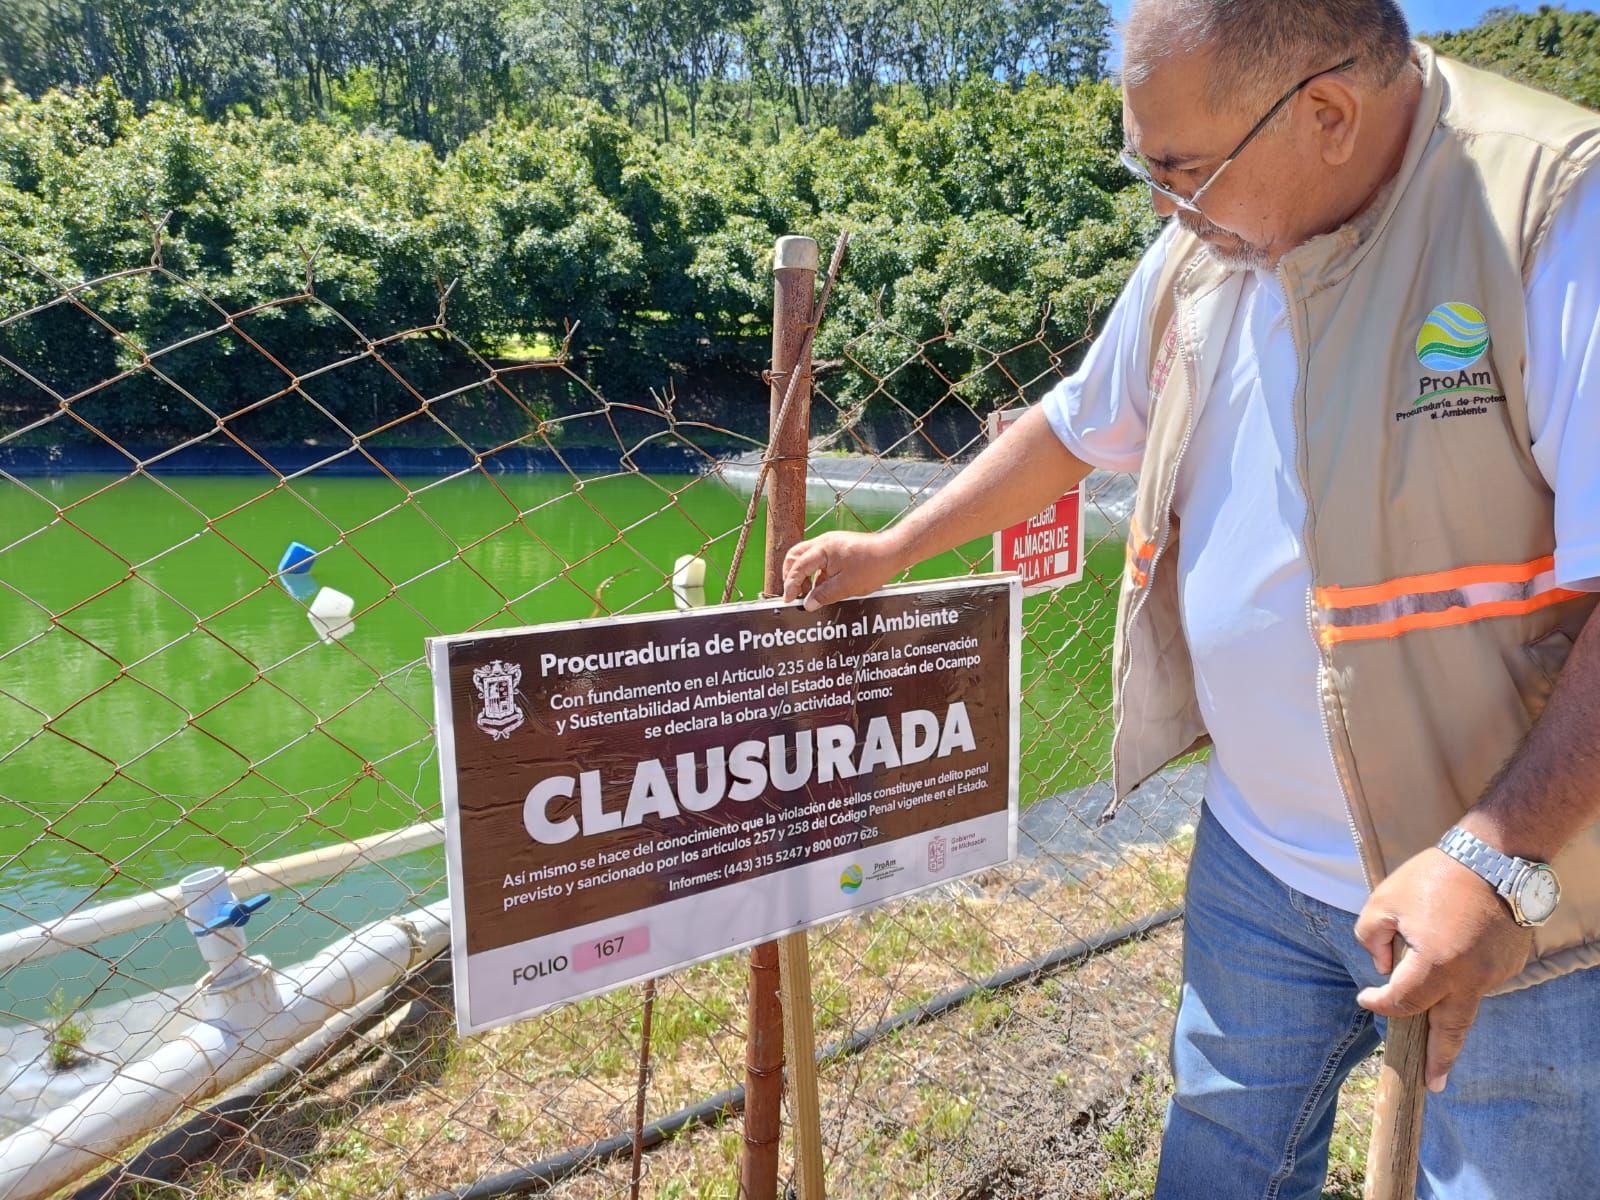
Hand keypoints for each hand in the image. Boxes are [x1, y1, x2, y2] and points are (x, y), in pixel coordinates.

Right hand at [781, 530, 905, 609]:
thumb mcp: (846, 587)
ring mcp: (831, 543)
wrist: (894, 551)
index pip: (797, 567)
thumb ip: (824, 595)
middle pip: (795, 556)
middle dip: (792, 576)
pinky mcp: (838, 547)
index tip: (790, 599)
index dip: (791, 585)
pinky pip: (819, 559)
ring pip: (806, 557)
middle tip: (796, 593)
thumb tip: (808, 604)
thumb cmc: (873, 566)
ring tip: (811, 593)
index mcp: (823, 549)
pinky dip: (816, 573)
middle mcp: (824, 542)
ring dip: (804, 575)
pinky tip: (823, 587)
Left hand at [1354, 848, 1532, 1092]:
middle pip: (1451, 1029)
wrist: (1496, 856)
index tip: (1366, 998)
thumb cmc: (1433, 876)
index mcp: (1436, 966)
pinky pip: (1481, 980)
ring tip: (1432, 997)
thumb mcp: (1384, 900)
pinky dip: (1465, 979)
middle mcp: (1471, 979)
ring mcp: (1496, 974)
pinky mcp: (1511, 964)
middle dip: (1439, 1058)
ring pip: (1465, 1001)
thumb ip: (1372, 939)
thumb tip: (1383, 967)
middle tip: (1432, 1083)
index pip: (1402, 1003)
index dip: (1379, 1004)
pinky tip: (1457, 955)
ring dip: (1447, 1007)